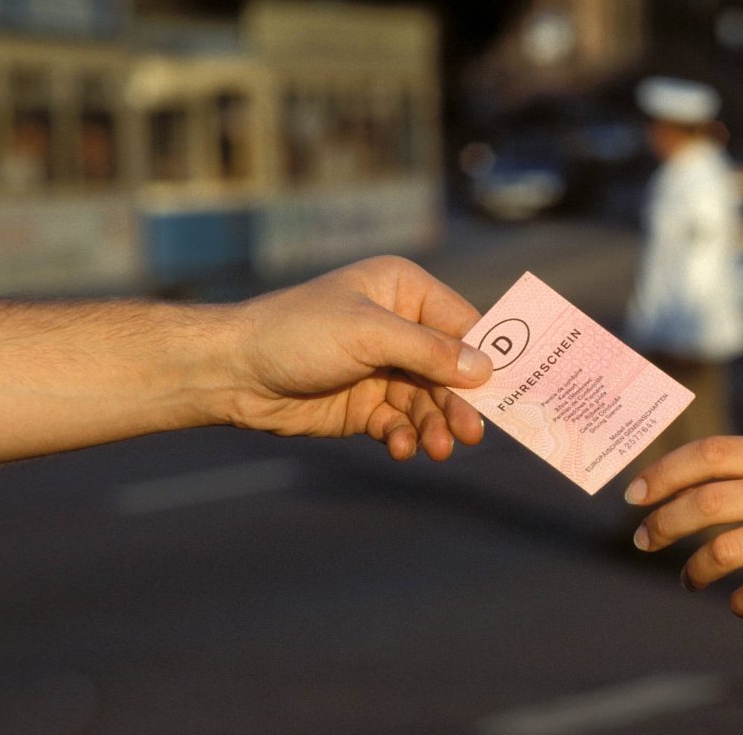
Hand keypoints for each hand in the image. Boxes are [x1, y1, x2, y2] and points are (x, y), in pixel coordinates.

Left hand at [227, 256, 492, 460]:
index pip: (462, 323)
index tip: (509, 390)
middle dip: (458, 402)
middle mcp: (400, 327)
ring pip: (428, 402)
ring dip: (435, 426)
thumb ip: (427, 351)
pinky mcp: (367, 405)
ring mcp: (384, 369)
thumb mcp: (367, 333)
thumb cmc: (297, 332)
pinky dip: (406, 437)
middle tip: (472, 433)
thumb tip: (484, 369)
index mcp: (404, 291)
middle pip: (450, 370)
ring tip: (436, 450)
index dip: (484, 357)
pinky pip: (401, 423)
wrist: (233, 371)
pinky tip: (403, 449)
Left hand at [624, 436, 742, 616]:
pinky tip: (738, 603)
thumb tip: (684, 483)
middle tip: (644, 542)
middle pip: (704, 502)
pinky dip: (738, 601)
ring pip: (723, 550)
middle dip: (662, 524)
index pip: (707, 454)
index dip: (662, 473)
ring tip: (689, 579)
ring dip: (694, 569)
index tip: (634, 495)